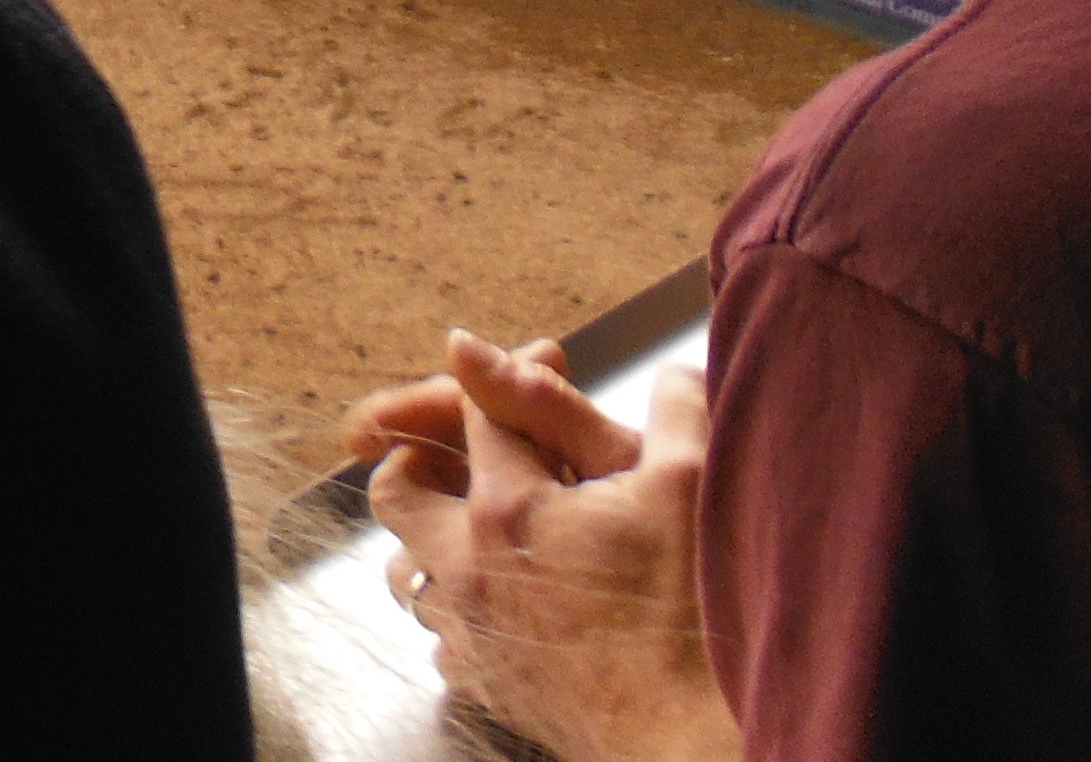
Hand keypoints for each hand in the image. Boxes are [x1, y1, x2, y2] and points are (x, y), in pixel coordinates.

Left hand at [357, 333, 735, 761]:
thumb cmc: (694, 611)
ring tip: (474, 524)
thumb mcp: (689, 488)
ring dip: (428, 538)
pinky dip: (455, 607)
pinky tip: (500, 598)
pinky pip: (437, 634)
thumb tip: (667, 366)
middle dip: (419, 455)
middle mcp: (468, 565)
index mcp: (509, 505)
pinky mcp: (484, 682)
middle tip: (460, 451)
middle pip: (395, 488)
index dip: (505, 378)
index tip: (537, 372)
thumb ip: (674, 411)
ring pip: (404, 567)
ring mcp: (470, 628)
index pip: (473, 410)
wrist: (690, 738)